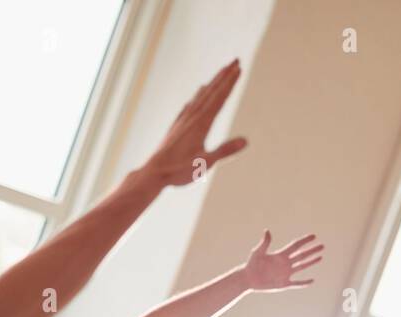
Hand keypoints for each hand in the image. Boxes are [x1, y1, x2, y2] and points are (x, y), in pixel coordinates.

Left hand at [144, 60, 247, 187]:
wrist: (154, 172)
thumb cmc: (179, 170)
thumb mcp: (206, 162)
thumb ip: (226, 150)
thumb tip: (245, 141)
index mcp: (201, 123)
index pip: (220, 98)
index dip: (230, 83)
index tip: (239, 68)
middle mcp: (192, 117)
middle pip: (211, 91)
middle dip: (224, 75)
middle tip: (235, 60)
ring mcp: (183, 120)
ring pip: (200, 96)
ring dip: (212, 83)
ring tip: (220, 73)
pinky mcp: (176, 126)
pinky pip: (189, 106)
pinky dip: (196, 97)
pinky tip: (196, 96)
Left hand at [242, 231, 323, 290]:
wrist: (248, 279)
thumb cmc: (251, 264)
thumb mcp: (258, 252)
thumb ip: (264, 243)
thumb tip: (267, 230)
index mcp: (281, 255)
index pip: (296, 246)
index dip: (305, 241)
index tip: (314, 236)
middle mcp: (285, 263)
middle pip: (302, 255)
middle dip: (312, 251)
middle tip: (322, 246)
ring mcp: (286, 273)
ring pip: (302, 266)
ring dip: (311, 262)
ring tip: (320, 257)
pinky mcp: (284, 283)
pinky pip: (296, 283)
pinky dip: (304, 283)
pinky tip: (312, 281)